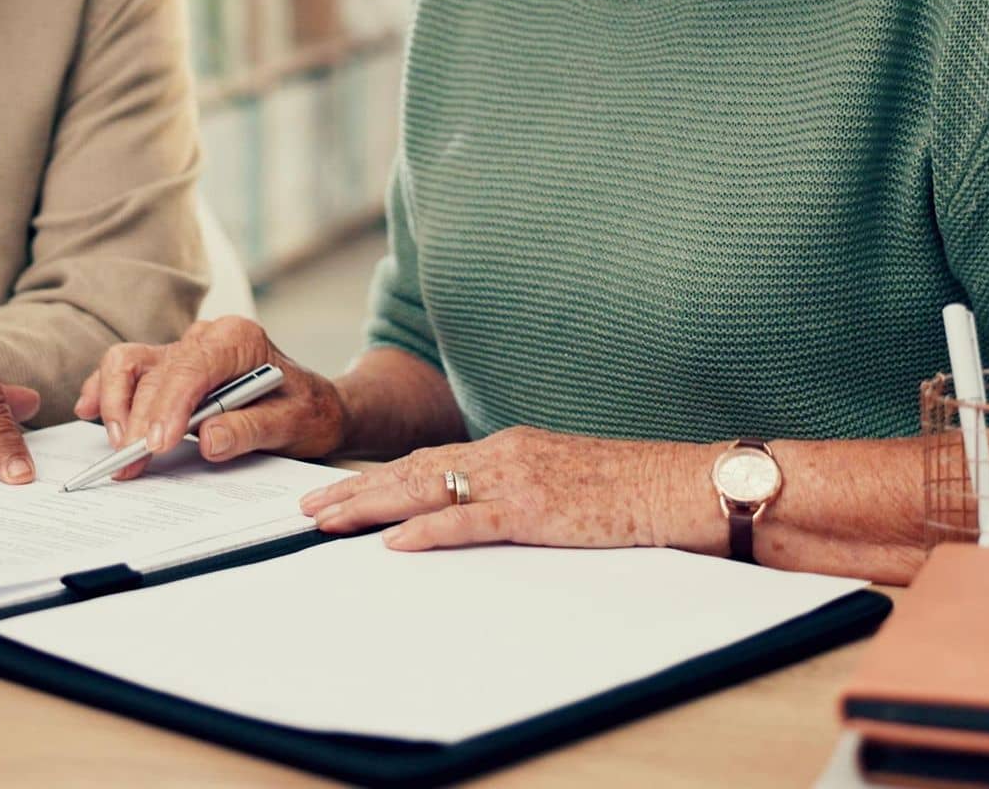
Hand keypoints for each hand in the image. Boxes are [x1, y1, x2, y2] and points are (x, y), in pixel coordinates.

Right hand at [74, 316, 349, 479]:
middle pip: (155, 371)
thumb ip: (252, 430)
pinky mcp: (167, 368)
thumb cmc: (307, 411)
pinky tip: (89, 412)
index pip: (191, 367)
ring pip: (131, 363)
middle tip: (130, 463)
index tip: (156, 444)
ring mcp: (183, 349)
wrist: (314, 405)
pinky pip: (127, 370)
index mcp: (238, 338)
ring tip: (117, 448)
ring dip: (115, 404)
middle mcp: (205, 336)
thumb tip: (209, 439)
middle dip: (138, 418)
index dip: (168, 405)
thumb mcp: (293, 425)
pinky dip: (105, 390)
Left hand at [299, 426, 683, 551]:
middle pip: (410, 471)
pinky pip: (470, 521)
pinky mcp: (536, 510)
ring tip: (326, 523)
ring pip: (425, 490)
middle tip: (306, 510)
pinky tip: (393, 543)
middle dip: (353, 491)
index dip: (377, 476)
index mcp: (508, 446)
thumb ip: (521, 488)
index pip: (426, 459)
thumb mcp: (564, 478)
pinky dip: (427, 531)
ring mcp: (517, 479)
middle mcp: (502, 454)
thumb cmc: (633, 488)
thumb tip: (484, 510)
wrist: (683, 483)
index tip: (336, 491)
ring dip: (370, 507)